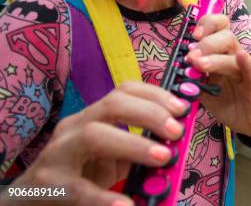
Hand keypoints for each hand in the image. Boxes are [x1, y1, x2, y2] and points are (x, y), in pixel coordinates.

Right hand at [2, 82, 188, 205]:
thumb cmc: (80, 174)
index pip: (124, 90)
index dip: (156, 95)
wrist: (32, 199)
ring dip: (133, 144)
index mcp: (92, 116)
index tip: (183, 107)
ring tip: (162, 157)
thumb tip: (176, 144)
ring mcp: (58, 153)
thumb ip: (140, 147)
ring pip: (93, 135)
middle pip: (112, 104)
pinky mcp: (48, 183)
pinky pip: (78, 188)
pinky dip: (104, 198)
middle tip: (176, 132)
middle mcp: (74, 127)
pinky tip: (126, 205)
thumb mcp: (113, 156)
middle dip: (149, 114)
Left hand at [186, 14, 250, 139]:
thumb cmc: (228, 102)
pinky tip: (241, 56)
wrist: (250, 124)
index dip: (206, 25)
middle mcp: (235, 56)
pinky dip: (246, 62)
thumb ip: (191, 78)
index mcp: (222, 53)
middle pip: (225, 35)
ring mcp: (247, 69)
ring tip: (199, 64)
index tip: (191, 36)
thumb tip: (174, 69)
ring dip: (215, 56)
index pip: (218, 26)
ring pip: (234, 50)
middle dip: (205, 43)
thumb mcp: (203, 90)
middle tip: (191, 56)